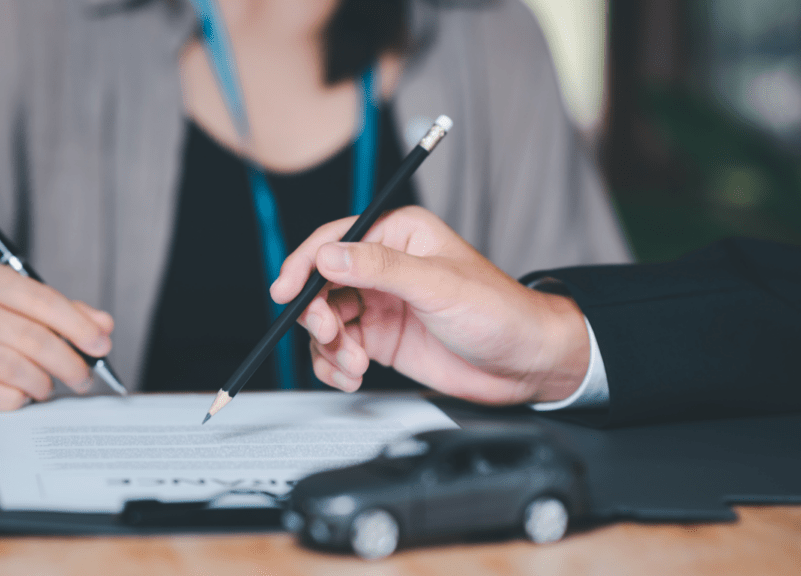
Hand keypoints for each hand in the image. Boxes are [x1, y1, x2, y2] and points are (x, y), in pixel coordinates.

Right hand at [0, 261, 113, 409]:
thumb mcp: (19, 306)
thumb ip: (64, 312)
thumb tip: (103, 325)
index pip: (42, 300)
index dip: (78, 325)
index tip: (101, 345)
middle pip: (31, 338)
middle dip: (67, 362)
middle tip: (83, 378)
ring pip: (12, 368)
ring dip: (42, 383)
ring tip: (50, 388)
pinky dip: (15, 399)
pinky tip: (22, 396)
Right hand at [270, 206, 589, 405]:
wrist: (526, 365)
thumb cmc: (500, 313)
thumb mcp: (439, 286)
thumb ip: (381, 268)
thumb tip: (329, 255)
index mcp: (398, 235)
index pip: (334, 240)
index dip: (304, 265)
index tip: (286, 292)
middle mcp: (384, 267)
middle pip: (322, 283)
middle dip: (318, 313)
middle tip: (331, 335)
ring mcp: (380, 304)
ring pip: (326, 320)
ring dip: (329, 346)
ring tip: (353, 364)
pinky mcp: (380, 339)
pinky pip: (338, 349)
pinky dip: (335, 365)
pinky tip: (352, 376)